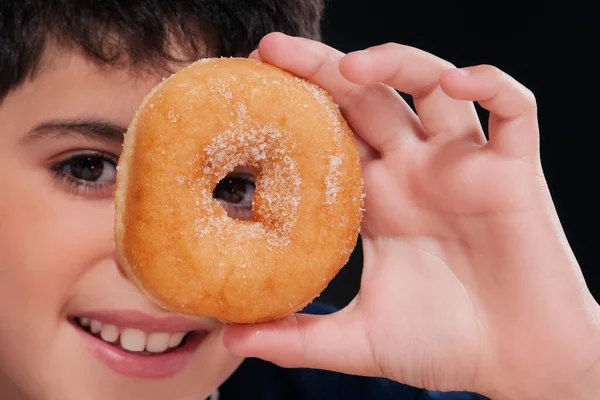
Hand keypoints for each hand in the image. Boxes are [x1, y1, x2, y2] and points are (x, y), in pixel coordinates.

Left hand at [223, 33, 599, 398]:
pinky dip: (492, 85)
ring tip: (351, 67)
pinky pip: (513, 110)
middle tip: (273, 50)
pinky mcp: (514, 171)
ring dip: (396, 63)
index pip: (329, 135)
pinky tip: (459, 81)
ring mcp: (464, 166)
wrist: (517, 363)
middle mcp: (415, 171)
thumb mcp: (359, 341)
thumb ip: (299, 338)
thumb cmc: (443, 347)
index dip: (293, 110)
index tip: (248, 94)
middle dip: (323, 67)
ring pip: (432, 86)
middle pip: (367, 98)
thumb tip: (233, 339)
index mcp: (377, 200)